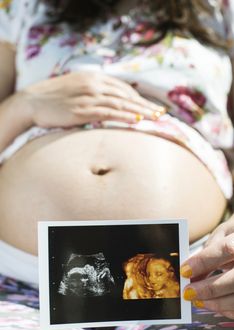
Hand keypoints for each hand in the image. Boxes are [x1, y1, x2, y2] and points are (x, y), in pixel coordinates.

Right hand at [23, 71, 165, 127]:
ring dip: (140, 111)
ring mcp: (88, 97)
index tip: (151, 107)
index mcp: (93, 78)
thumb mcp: (76, 88)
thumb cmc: (54, 97)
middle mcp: (94, 85)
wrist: (32, 101)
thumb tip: (110, 101)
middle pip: (126, 95)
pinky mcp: (82, 110)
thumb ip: (94, 91)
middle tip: (161, 113)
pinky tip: (136, 120)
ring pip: (121, 104)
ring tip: (155, 118)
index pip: (122, 88)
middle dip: (146, 105)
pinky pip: (108, 113)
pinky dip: (124, 116)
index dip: (139, 98)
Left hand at [180, 214, 233, 318]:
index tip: (185, 271)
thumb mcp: (224, 232)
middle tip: (188, 292)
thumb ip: (210, 249)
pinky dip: (227, 309)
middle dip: (209, 289)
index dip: (203, 261)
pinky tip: (214, 304)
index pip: (225, 249)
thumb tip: (191, 270)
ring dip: (217, 303)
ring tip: (198, 301)